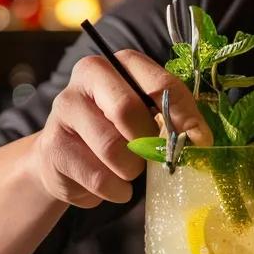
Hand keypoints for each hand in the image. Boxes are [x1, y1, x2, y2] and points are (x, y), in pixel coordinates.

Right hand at [33, 49, 210, 207]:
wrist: (65, 159)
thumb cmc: (117, 132)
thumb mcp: (146, 115)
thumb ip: (170, 118)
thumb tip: (199, 138)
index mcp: (118, 63)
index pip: (159, 82)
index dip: (184, 113)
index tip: (200, 139)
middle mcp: (87, 77)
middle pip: (127, 110)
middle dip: (150, 141)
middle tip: (157, 155)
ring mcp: (64, 109)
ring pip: (112, 148)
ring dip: (132, 168)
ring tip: (130, 169)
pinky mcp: (52, 146)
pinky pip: (98, 177)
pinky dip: (116, 189)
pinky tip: (114, 185)